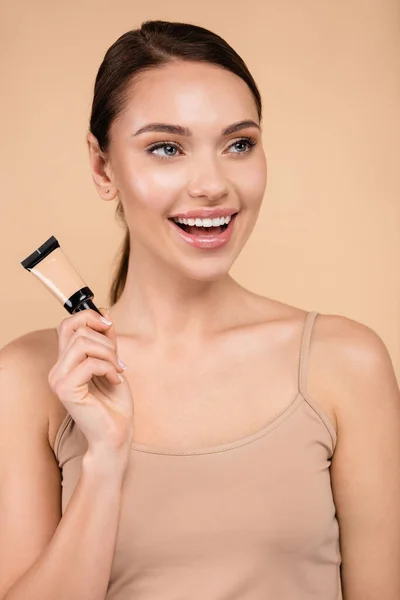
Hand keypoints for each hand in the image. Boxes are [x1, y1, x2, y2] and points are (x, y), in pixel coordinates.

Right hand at [48, 308, 133, 462]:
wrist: (116, 434)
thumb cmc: (114, 403)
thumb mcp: (112, 362)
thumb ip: (106, 340)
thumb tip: (104, 313)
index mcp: (65, 361)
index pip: (68, 324)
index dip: (89, 317)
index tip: (109, 326)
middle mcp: (57, 369)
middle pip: (76, 329)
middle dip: (105, 340)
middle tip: (118, 360)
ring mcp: (58, 379)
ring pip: (83, 343)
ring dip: (108, 353)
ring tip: (118, 369)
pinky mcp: (66, 390)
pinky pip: (89, 363)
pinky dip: (109, 368)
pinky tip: (116, 380)